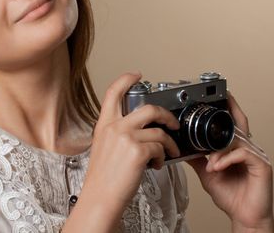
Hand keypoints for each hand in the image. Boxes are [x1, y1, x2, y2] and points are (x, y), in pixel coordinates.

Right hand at [83, 72, 180, 206]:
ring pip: (159, 131)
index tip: (136, 75)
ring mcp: (126, 138)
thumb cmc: (103, 178)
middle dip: (167, 115)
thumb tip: (139, 132)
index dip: (126, 79)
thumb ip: (117, 134)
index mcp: (104, 125)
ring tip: (166, 154)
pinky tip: (156, 165)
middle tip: (173, 123)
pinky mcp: (138, 151)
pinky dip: (163, 157)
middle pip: (148, 108)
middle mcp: (115, 127)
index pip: (113, 93)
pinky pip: (160, 147)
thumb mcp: (104, 148)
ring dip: (169, 144)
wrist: (100, 197)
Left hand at [186, 92, 273, 231]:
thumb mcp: (207, 172)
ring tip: (209, 162)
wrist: (243, 216)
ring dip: (219, 149)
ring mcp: (257, 156)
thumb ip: (197, 157)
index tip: (220, 95)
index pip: (233, 123)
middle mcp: (248, 148)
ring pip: (237, 139)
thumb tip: (182, 147)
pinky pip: (243, 154)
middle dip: (230, 110)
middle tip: (221, 99)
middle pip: (240, 123)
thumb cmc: (230, 195)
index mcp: (236, 148)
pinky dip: (226, 158)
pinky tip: (216, 167)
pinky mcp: (263, 166)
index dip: (229, 108)